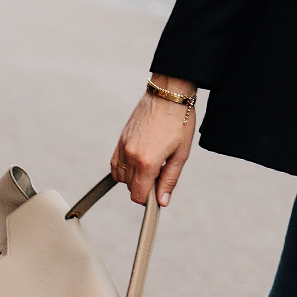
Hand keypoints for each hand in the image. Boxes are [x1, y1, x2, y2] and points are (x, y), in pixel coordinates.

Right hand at [111, 75, 197, 206]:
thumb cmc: (179, 122)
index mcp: (147, 162)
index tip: (158, 194)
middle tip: (160, 174)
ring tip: (151, 166)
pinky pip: (115, 163)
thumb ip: (170, 180)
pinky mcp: (120, 139)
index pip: (138, 195)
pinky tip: (138, 163)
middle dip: (144, 187)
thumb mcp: (181, 155)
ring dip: (133, 178)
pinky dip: (123, 169)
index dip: (149, 200)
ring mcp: (123, 146)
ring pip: (121, 177)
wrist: (168, 95)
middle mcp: (131, 155)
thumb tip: (162, 201)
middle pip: (130, 187)